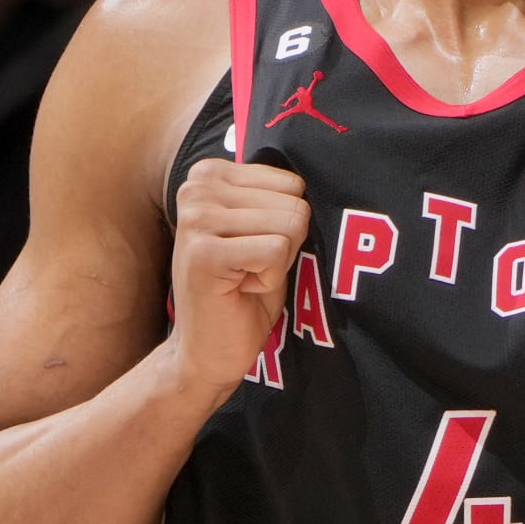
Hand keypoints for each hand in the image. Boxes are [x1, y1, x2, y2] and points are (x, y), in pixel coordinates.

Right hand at [166, 158, 310, 397]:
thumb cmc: (244, 292)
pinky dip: (270, 279)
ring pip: (289, 227)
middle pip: (294, 204)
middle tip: (250, 268)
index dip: (286, 224)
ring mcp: (197, 218)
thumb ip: (281, 199)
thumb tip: (328, 175)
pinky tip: (242, 289)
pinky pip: (276, 251)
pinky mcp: (204, 252)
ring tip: (244, 278)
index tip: (254, 248)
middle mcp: (196, 187)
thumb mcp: (265, 231)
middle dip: (284, 245)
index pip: (294, 183)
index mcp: (211, 173)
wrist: (208, 350)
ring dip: (276, 263)